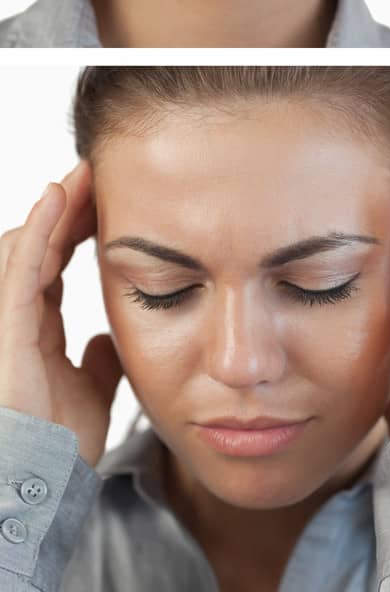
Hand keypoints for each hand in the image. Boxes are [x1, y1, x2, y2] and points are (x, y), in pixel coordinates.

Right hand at [0, 163, 122, 464]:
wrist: (39, 489)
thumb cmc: (57, 451)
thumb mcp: (88, 395)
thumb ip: (96, 364)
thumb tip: (106, 340)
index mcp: (33, 334)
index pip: (50, 265)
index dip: (73, 230)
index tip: (105, 197)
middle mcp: (13, 324)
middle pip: (34, 250)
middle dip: (64, 210)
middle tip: (97, 173)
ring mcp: (5, 327)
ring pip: (21, 251)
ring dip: (54, 211)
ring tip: (84, 175)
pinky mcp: (5, 336)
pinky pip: (18, 273)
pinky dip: (37, 232)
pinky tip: (57, 198)